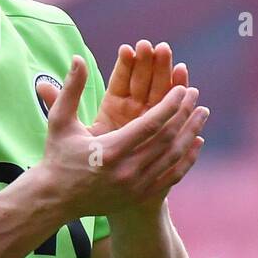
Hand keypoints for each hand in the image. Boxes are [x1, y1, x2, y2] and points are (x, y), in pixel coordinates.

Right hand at [36, 55, 208, 219]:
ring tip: (202, 113)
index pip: (150, 124)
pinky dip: (187, 158)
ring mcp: (135, 187)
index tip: (182, 88)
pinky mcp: (140, 196)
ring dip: (190, 132)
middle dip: (184, 114)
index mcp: (108, 151)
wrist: (55, 199)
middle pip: (166, 139)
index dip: (169, 105)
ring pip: (173, 156)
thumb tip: (78, 58)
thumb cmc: (57, 155)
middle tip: (195, 94)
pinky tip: (196, 141)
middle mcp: (126, 171)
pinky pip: (172, 175)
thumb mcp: (59, 121)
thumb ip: (71, 89)